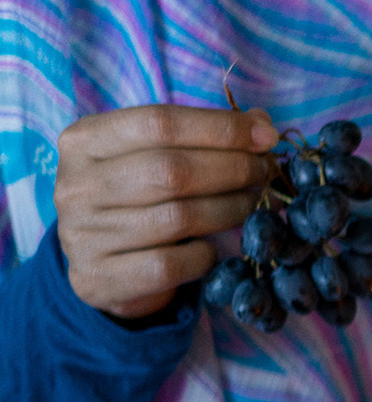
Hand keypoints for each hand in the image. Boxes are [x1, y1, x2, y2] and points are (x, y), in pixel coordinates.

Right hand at [55, 106, 278, 318]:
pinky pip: (172, 264)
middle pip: (172, 170)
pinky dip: (204, 256)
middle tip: (265, 172)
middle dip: (233, 169)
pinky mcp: (100, 278)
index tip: (265, 136)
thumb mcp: (149, 158)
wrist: (95, 266)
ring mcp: (84, 234)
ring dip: (230, 210)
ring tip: (253, 203)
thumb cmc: (131, 200)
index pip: (159, 123)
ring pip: (178, 218)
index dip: (220, 128)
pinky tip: (212, 248)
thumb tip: (261, 124)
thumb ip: (197, 138)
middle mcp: (76, 185)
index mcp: (83, 141)